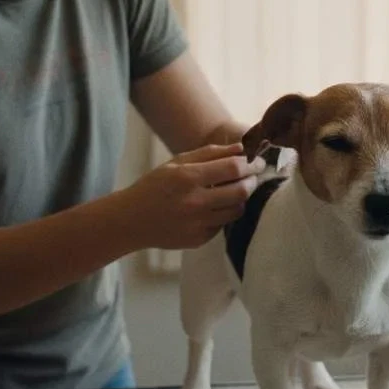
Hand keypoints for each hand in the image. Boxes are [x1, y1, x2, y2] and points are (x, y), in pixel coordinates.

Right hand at [124, 143, 264, 249]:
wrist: (131, 220)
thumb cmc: (155, 186)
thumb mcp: (177, 162)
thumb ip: (210, 154)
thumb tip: (241, 149)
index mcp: (187, 178)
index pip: (233, 168)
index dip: (250, 163)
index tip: (256, 161)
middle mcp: (195, 202)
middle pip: (241, 191)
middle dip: (251, 181)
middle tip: (252, 175)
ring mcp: (198, 224)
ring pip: (237, 210)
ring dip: (241, 198)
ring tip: (235, 190)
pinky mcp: (200, 239)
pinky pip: (223, 224)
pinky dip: (225, 213)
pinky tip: (215, 207)